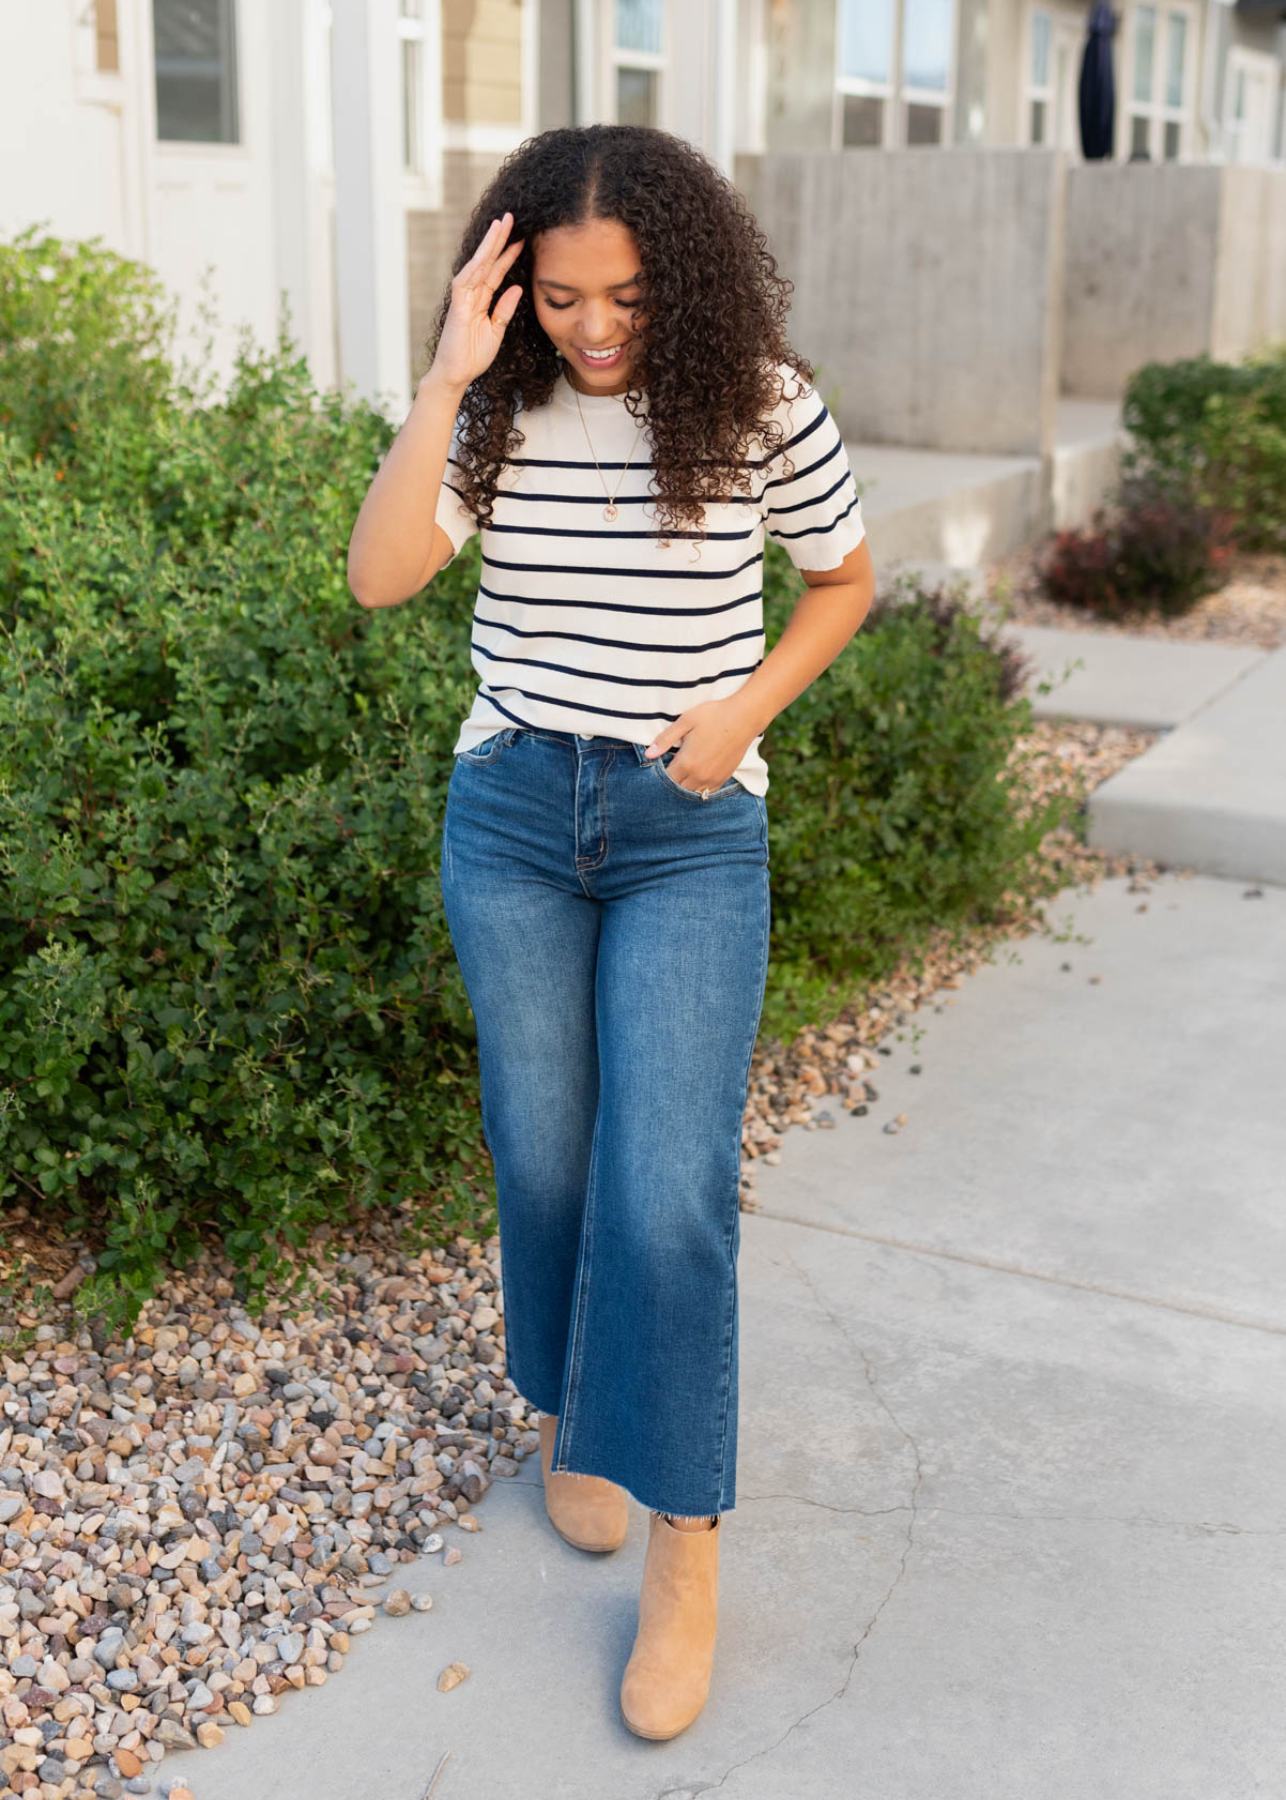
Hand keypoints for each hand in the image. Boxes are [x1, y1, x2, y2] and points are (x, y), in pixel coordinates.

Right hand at [428, 211, 525, 390]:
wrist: (457, 374)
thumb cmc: (474, 355)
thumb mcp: (497, 330)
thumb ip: (505, 309)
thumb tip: (517, 288)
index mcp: (482, 299)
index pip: (497, 270)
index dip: (508, 254)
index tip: (522, 238)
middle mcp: (472, 293)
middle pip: (487, 261)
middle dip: (499, 239)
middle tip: (511, 217)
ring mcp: (463, 298)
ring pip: (477, 264)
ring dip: (488, 245)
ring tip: (500, 224)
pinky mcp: (458, 306)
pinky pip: (466, 281)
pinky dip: (476, 266)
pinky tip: (485, 251)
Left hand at [643, 696, 760, 791]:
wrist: (744, 717)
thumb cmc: (713, 715)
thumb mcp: (685, 722)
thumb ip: (665, 740)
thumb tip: (647, 755)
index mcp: (686, 763)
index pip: (664, 779)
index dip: (657, 776)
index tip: (654, 768)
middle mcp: (699, 776)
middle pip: (676, 790)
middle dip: (668, 784)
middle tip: (666, 772)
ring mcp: (712, 779)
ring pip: (691, 794)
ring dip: (683, 788)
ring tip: (679, 776)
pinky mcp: (723, 779)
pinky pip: (706, 793)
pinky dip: (697, 789)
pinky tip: (694, 779)